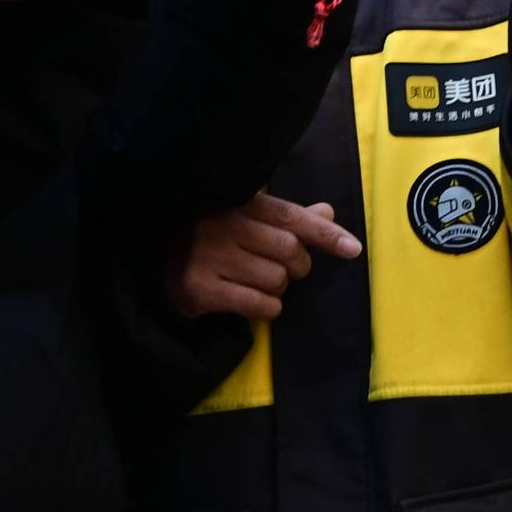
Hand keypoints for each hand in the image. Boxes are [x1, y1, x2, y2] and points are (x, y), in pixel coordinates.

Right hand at [165, 193, 362, 320]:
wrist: (159, 264)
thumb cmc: (216, 238)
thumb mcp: (249, 219)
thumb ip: (288, 218)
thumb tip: (328, 213)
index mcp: (239, 203)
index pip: (292, 217)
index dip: (326, 234)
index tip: (353, 249)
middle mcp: (223, 225)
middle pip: (290, 252)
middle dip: (298, 266)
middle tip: (286, 268)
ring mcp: (209, 256)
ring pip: (276, 280)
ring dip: (279, 288)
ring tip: (258, 281)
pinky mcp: (200, 288)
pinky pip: (259, 304)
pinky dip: (267, 308)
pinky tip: (252, 300)